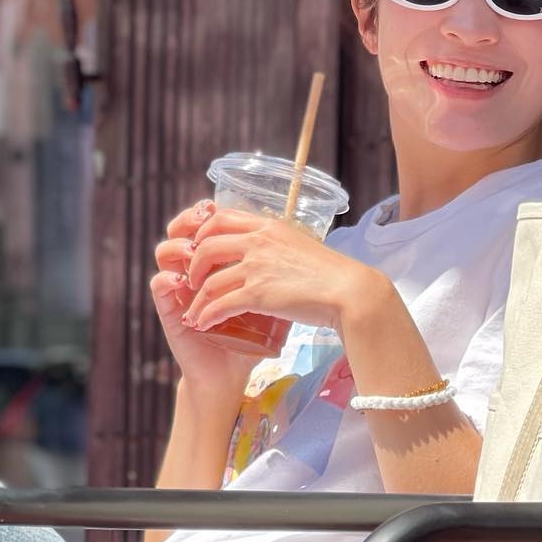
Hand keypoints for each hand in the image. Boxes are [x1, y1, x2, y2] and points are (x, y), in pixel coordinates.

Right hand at [150, 201, 258, 403]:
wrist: (232, 372)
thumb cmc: (253, 336)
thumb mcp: (267, 297)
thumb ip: (271, 272)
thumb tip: (294, 243)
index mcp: (215, 263)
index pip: (204, 226)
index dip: (206, 212)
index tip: (217, 207)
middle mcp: (193, 271)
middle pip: (180, 230)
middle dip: (188, 220)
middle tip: (202, 218)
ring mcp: (178, 289)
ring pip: (164, 252)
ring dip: (177, 246)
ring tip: (193, 251)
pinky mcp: (169, 310)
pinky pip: (158, 285)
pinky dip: (167, 278)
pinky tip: (182, 280)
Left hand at [183, 210, 382, 335]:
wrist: (349, 291)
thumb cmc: (330, 273)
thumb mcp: (299, 244)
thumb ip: (277, 245)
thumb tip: (268, 254)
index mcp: (267, 226)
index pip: (220, 217)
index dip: (201, 232)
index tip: (197, 249)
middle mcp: (258, 241)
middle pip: (205, 246)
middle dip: (192, 265)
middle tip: (192, 281)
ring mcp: (256, 267)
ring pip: (209, 280)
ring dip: (195, 298)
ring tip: (193, 311)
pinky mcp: (258, 294)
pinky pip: (220, 304)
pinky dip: (206, 315)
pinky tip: (202, 324)